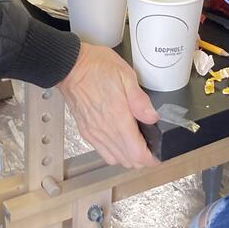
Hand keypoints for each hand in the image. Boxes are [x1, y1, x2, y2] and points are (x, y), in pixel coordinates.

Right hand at [58, 42, 158, 167]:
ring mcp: (94, 133)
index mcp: (118, 118)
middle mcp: (105, 130)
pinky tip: (119, 141)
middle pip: (128, 161)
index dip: (151, 159)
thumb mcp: (126, 75)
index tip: (158, 154)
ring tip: (136, 144)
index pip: (137, 153)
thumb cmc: (97, 67)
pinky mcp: (86, 131)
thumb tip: (152, 117)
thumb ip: (140, 100)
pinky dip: (114, 153)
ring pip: (115, 159)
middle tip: (151, 147)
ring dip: (128, 157)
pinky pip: (102, 152)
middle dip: (142, 158)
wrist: (70, 66)